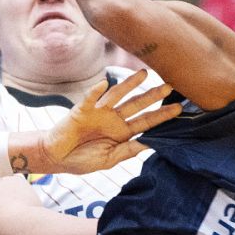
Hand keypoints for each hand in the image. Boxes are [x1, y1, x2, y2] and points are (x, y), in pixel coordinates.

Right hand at [33, 69, 179, 173]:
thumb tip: (151, 144)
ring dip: (129, 84)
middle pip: (137, 105)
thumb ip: (129, 150)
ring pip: (117, 95)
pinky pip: (90, 98)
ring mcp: (99, 112)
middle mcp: (113, 119)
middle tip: (170, 86)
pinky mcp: (82, 109)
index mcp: (122, 132)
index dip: (162, 115)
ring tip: (144, 74)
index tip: (179, 108)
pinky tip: (105, 83)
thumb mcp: (109, 159)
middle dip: (152, 96)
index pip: (146, 122)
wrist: (56, 157)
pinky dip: (96, 91)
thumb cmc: (82, 159)